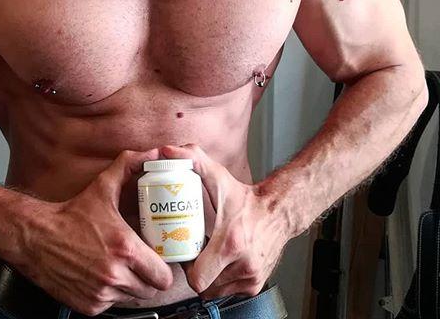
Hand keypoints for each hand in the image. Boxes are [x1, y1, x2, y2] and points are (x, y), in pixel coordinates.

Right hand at [18, 149, 172, 315]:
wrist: (36, 236)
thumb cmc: (71, 214)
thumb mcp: (102, 186)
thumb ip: (130, 165)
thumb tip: (152, 153)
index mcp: (125, 249)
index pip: (163, 276)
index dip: (164, 268)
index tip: (158, 258)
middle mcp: (115, 275)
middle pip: (151, 290)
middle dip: (149, 278)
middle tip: (142, 263)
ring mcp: (101, 293)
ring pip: (132, 298)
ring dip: (131, 286)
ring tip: (122, 267)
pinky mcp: (89, 305)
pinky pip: (112, 305)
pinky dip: (111, 294)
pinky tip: (103, 275)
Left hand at [161, 144, 289, 298]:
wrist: (277, 212)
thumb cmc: (244, 198)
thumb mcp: (217, 176)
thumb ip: (191, 159)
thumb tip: (166, 151)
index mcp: (230, 244)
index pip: (197, 277)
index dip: (185, 268)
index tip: (184, 252)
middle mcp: (243, 265)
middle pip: (204, 286)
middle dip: (194, 272)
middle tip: (191, 254)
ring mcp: (250, 278)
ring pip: (216, 291)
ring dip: (208, 278)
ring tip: (204, 258)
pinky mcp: (255, 285)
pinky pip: (229, 292)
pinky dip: (221, 281)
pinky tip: (219, 263)